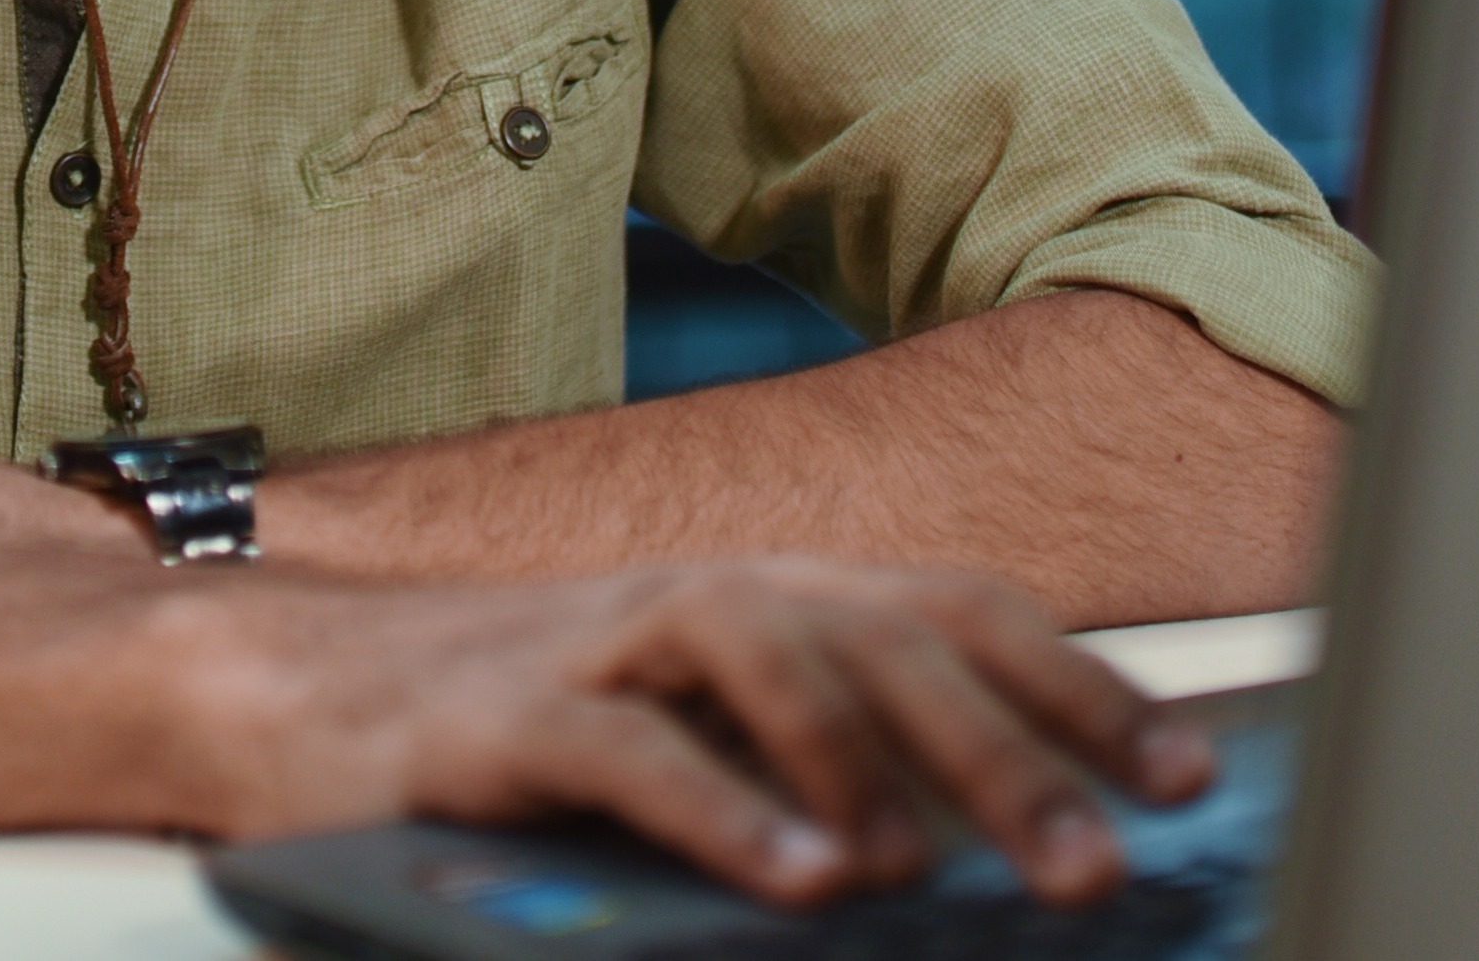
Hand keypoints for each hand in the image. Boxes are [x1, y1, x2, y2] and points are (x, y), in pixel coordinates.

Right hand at [187, 557, 1215, 910]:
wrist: (291, 687)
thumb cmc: (526, 728)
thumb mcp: (705, 730)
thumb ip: (834, 757)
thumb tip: (1008, 836)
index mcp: (776, 594)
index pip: (959, 613)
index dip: (1078, 685)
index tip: (1187, 771)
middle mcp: (709, 594)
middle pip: (889, 642)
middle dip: (1009, 752)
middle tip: (1102, 860)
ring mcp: (604, 643)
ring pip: (770, 663)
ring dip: (872, 766)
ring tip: (943, 871)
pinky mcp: (502, 718)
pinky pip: (631, 755)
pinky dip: (724, 814)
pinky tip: (796, 883)